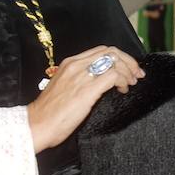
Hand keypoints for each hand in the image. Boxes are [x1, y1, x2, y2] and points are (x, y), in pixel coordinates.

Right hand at [27, 45, 143, 152]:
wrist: (37, 125)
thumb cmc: (49, 112)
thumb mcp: (64, 87)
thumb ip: (80, 79)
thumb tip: (100, 81)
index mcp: (69, 63)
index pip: (101, 50)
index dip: (119, 57)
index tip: (128, 68)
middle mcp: (76, 65)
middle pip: (110, 51)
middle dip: (128, 61)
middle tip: (137, 74)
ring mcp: (81, 76)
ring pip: (114, 61)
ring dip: (128, 71)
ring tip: (131, 83)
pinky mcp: (88, 89)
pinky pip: (114, 76)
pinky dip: (123, 80)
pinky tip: (122, 90)